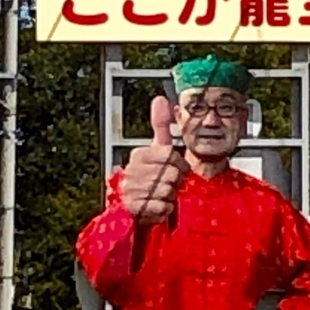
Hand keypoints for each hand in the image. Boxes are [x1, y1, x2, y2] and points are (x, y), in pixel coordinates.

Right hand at [120, 96, 188, 223]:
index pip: (170, 154)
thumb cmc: (149, 178)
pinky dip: (164, 210)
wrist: (133, 209)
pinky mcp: (132, 209)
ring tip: (160, 196)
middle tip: (167, 185)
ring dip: (169, 197)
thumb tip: (160, 99)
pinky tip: (157, 207)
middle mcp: (131, 170)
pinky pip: (162, 208)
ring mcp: (130, 190)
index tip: (175, 170)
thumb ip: (160, 126)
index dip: (179, 165)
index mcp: (138, 155)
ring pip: (167, 191)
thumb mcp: (156, 150)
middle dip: (175, 182)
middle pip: (171, 174)